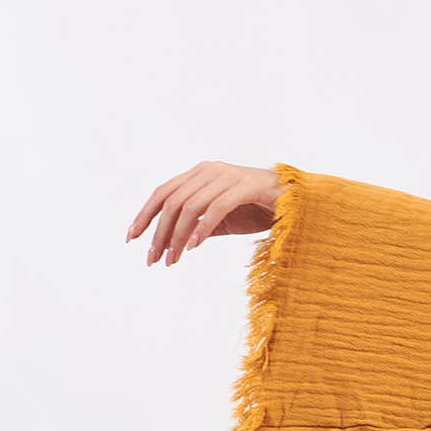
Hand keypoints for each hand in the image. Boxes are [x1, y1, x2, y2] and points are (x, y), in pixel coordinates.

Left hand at [128, 161, 280, 265]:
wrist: (298, 202)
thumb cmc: (262, 209)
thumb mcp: (225, 220)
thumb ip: (201, 224)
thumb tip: (177, 241)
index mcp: (202, 174)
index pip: (163, 192)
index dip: (145, 214)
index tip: (131, 238)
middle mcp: (211, 171)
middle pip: (173, 201)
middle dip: (159, 233)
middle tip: (153, 260)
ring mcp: (229, 176)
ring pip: (191, 206)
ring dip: (177, 237)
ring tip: (172, 260)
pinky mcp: (248, 187)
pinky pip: (217, 208)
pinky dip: (202, 228)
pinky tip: (193, 247)